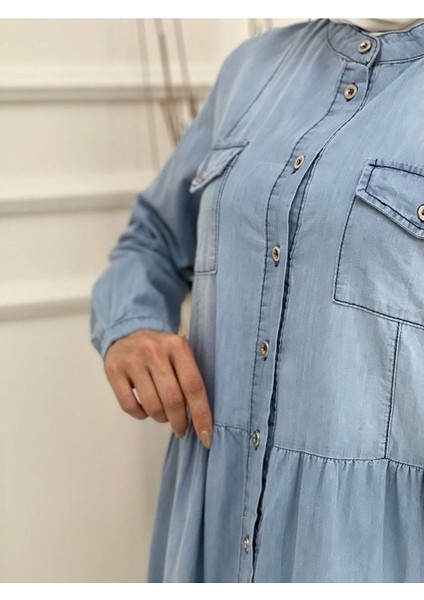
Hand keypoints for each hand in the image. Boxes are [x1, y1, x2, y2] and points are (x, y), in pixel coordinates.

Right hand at [103, 329, 212, 448]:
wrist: (128, 334)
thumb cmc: (162, 352)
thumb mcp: (180, 354)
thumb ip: (191, 378)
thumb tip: (202, 419)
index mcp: (177, 345)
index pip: (193, 386)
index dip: (201, 414)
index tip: (206, 436)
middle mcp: (155, 350)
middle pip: (173, 400)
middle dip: (180, 422)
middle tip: (181, 428)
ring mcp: (132, 359)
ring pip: (152, 406)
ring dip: (161, 419)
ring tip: (164, 415)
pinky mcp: (114, 370)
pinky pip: (130, 407)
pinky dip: (141, 415)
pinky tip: (145, 409)